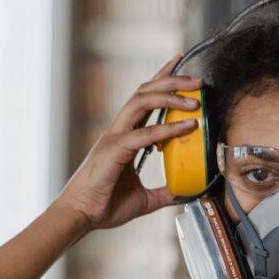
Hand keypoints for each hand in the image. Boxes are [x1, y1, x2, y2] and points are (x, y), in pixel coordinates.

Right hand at [56, 55, 200, 230]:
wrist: (81, 216)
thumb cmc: (105, 205)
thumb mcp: (144, 200)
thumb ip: (164, 193)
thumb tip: (185, 194)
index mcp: (124, 136)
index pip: (144, 98)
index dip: (161, 77)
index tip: (179, 62)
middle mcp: (119, 131)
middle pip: (145, 91)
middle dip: (172, 80)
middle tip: (198, 81)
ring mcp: (115, 138)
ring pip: (142, 101)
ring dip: (170, 96)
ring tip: (194, 100)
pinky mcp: (114, 150)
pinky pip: (144, 134)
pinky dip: (167, 129)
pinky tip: (186, 127)